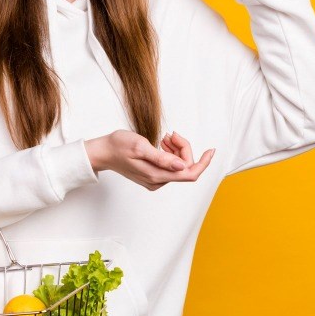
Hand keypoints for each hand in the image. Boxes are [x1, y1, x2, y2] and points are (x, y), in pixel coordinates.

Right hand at [85, 130, 214, 190]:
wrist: (104, 152)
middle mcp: (158, 181)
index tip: (211, 150)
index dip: (203, 162)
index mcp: (157, 175)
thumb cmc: (119, 146)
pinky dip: (170, 153)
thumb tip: (182, 165)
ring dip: (176, 150)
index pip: (190, 173)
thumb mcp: (140, 146)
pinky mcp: (152, 176)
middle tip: (171, 134)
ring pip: (178, 165)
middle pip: (185, 167)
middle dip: (183, 148)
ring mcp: (155, 180)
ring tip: (164, 138)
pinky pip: (170, 166)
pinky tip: (162, 145)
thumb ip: (162, 158)